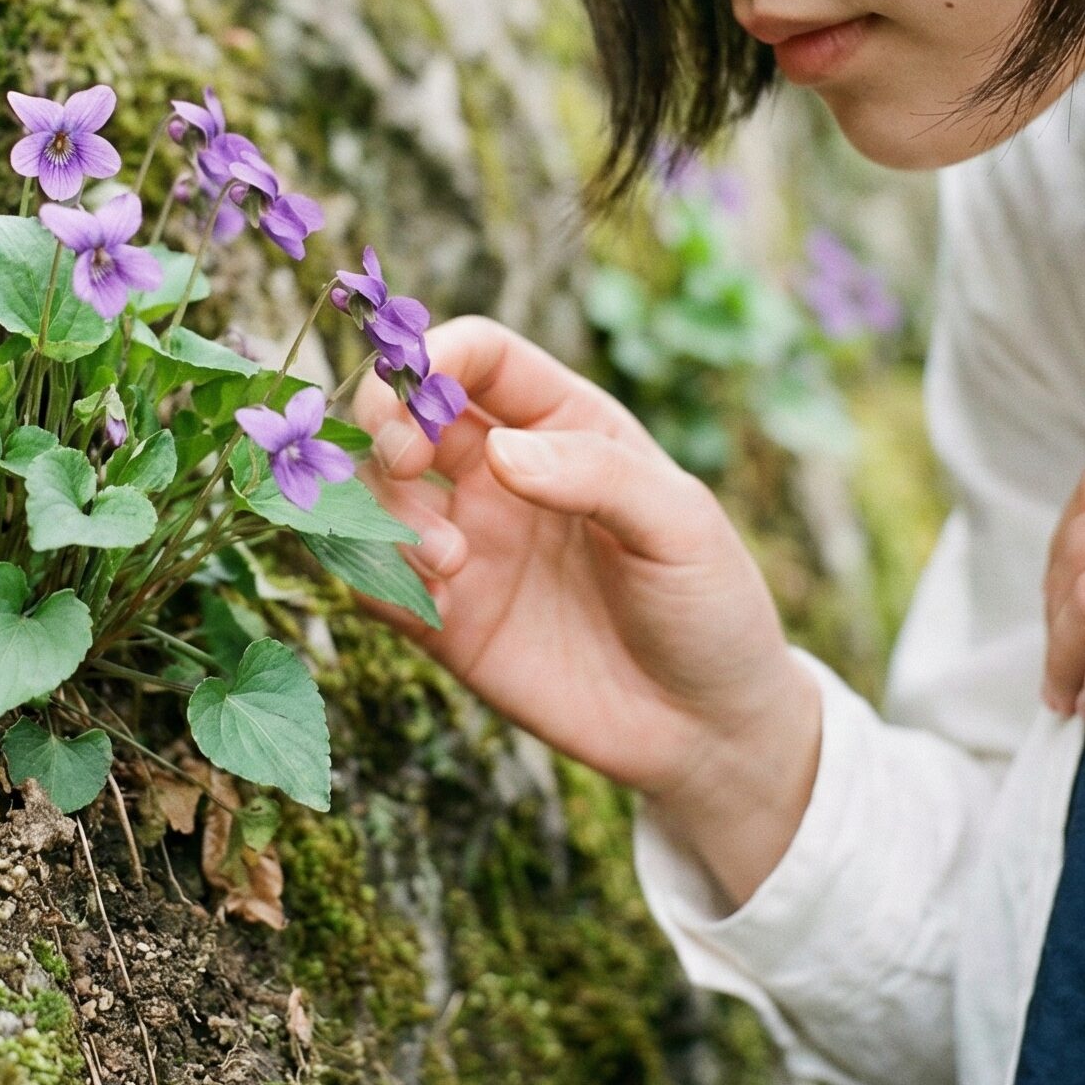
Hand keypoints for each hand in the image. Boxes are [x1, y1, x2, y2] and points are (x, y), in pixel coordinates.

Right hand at [351, 317, 820, 906]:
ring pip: (376, 493)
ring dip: (385, 510)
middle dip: (385, 422)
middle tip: (406, 462)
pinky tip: (436, 600)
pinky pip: (374, 580)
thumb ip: (598, 476)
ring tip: (449, 561)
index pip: (480, 357)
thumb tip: (499, 450)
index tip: (419, 384)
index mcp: (564, 425)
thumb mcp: (681, 527)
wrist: (707, 729)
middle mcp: (502, 474)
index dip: (437, 354)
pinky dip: (375, 577)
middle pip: (405, 412)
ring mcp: (469, 543)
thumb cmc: (710, 606)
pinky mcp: (446, 619)